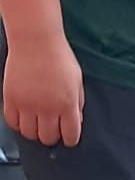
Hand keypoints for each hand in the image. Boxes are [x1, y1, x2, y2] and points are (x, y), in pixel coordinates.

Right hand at [2, 32, 84, 146]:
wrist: (35, 41)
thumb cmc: (58, 56)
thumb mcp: (77, 80)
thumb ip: (77, 103)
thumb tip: (76, 121)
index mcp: (67, 103)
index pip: (71, 135)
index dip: (70, 138)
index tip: (68, 137)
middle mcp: (47, 108)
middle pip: (48, 138)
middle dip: (52, 136)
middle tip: (52, 129)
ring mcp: (27, 105)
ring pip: (29, 134)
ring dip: (34, 131)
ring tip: (37, 123)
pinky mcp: (11, 100)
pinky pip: (12, 123)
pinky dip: (18, 124)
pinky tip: (24, 117)